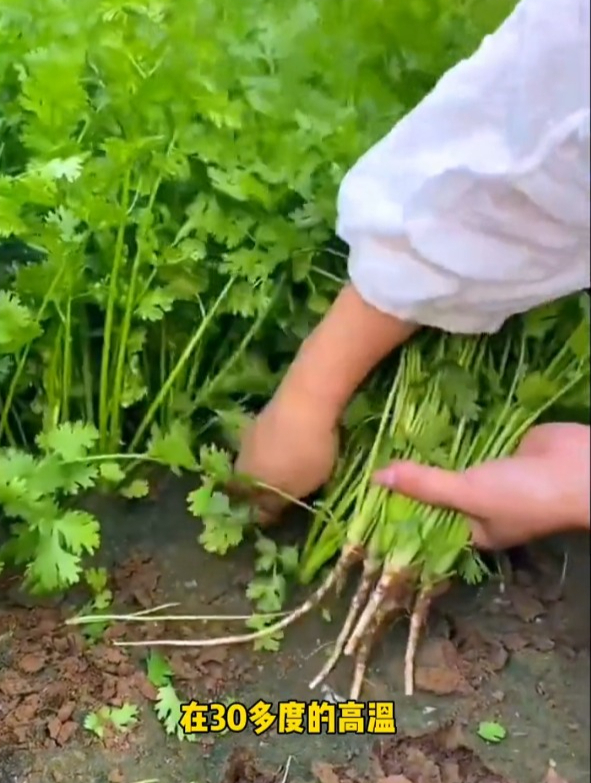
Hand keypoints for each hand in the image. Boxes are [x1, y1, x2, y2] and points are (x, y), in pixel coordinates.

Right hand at [233, 389, 338, 524]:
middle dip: (263, 484)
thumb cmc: (304, 454)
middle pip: (248, 475)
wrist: (307, 400)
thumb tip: (261, 516)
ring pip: (259, 455)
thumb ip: (275, 505)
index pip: (242, 498)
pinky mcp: (267, 412)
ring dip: (273, 462)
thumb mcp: (295, 490)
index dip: (255, 506)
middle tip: (285, 489)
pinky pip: (271, 438)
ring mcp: (252, 431)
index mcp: (244, 477)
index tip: (271, 511)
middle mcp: (241, 454)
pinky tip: (298, 443)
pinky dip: (281, 444)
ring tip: (296, 465)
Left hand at [373, 423, 589, 549]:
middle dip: (414, 475)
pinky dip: (455, 434)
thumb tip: (376, 479)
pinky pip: (472, 442)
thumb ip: (424, 486)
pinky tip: (427, 419)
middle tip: (375, 453)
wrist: (581, 467)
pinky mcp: (504, 449)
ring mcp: (494, 477)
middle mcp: (481, 507)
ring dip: (432, 452)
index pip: (428, 522)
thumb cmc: (524, 494)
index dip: (401, 507)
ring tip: (391, 433)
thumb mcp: (468, 494)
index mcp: (473, 530)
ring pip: (454, 465)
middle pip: (439, 491)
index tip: (368, 489)